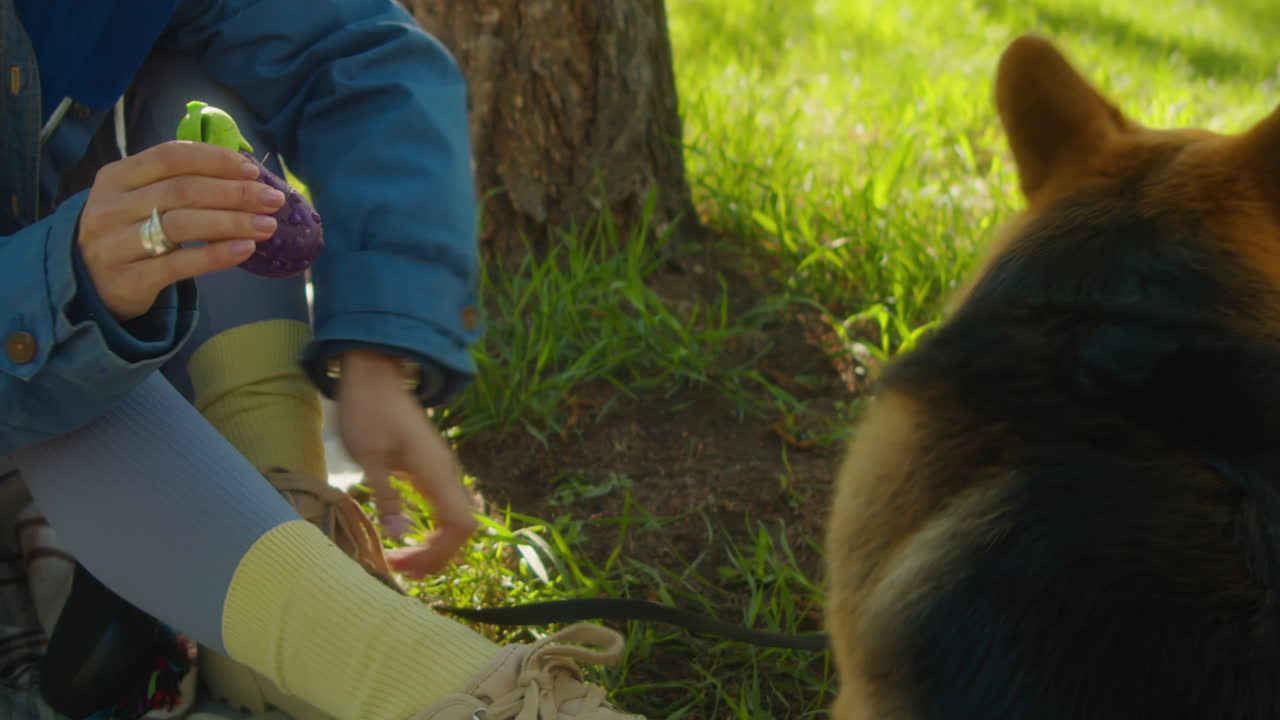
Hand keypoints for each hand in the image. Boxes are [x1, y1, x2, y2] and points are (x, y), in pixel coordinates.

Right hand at [78, 140, 286, 321]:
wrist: (90, 285)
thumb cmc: (129, 234)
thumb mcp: (141, 200)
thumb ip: (179, 183)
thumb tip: (246, 175)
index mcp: (115, 177)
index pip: (170, 157)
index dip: (215, 160)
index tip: (253, 170)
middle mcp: (110, 207)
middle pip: (183, 191)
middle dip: (235, 193)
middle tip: (272, 200)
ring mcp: (115, 244)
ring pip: (183, 225)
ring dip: (233, 223)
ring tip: (267, 226)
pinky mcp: (128, 280)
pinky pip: (179, 265)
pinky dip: (216, 256)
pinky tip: (245, 250)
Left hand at [335, 349, 478, 577]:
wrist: (374, 374)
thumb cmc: (367, 410)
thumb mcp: (368, 454)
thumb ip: (386, 494)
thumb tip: (400, 534)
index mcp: (435, 470)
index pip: (459, 526)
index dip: (438, 554)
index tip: (404, 564)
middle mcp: (447, 473)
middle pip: (463, 528)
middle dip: (437, 556)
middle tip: (399, 569)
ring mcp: (442, 470)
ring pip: (456, 519)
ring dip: (435, 545)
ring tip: (402, 559)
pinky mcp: (432, 469)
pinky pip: (445, 508)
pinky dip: (432, 530)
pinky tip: (407, 536)